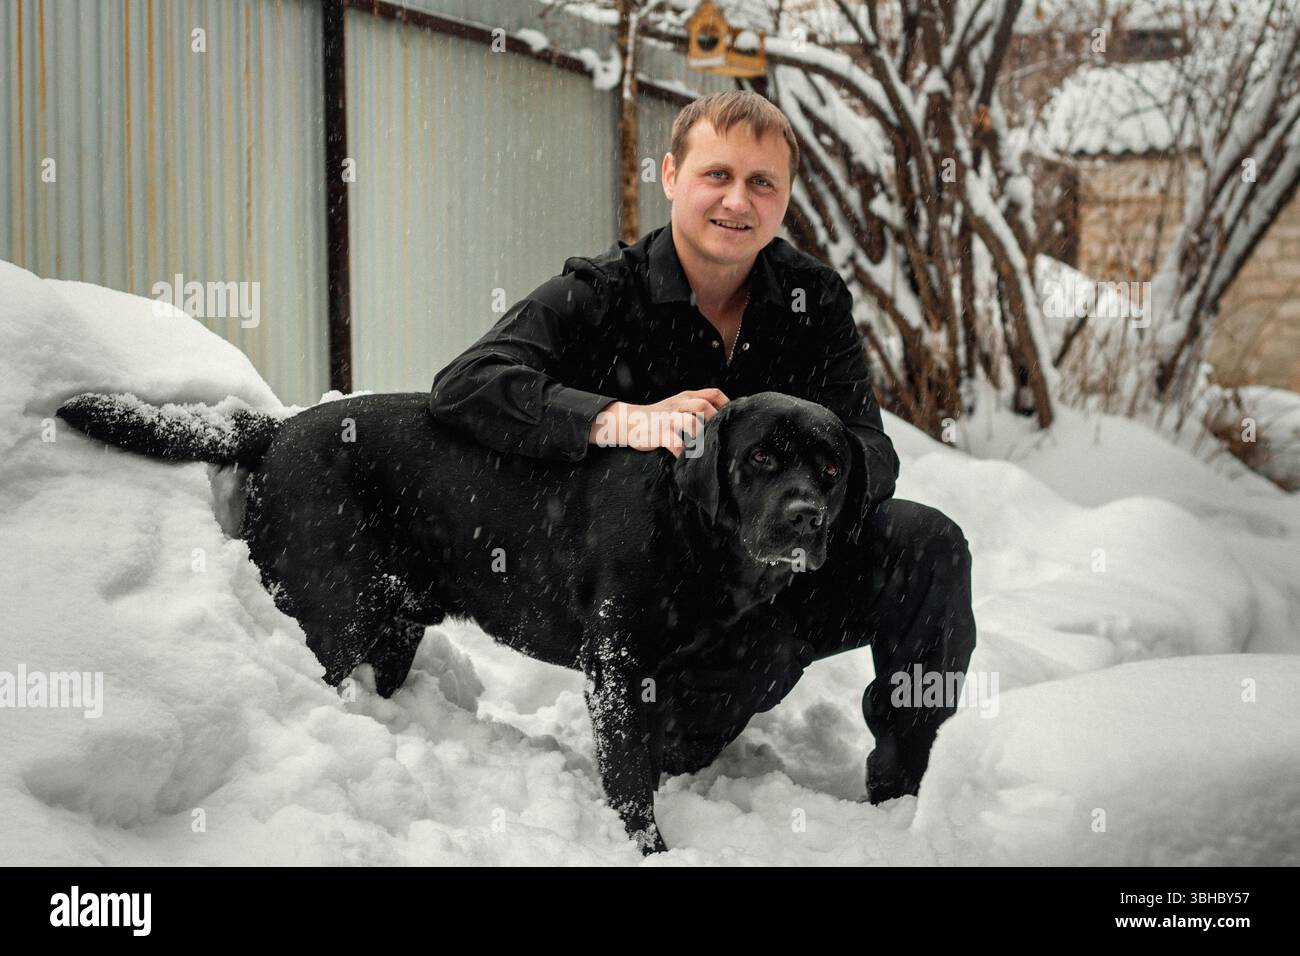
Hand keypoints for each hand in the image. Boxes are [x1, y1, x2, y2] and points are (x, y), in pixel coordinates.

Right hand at [590, 389, 729, 456]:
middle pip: (703, 406)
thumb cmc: (658, 417)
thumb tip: (721, 418)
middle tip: (718, 434)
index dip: (726, 405)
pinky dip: (683, 451)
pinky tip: (687, 457)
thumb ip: (695, 407)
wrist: (628, 421)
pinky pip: (674, 442)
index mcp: (686, 397)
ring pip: (690, 422)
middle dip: (714, 420)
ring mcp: (668, 419)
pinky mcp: (659, 433)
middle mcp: (678, 405)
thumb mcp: (677, 406)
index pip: (712, 393)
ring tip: (703, 446)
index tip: (731, 419)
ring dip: (700, 435)